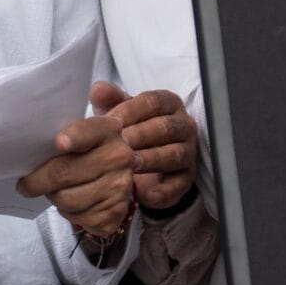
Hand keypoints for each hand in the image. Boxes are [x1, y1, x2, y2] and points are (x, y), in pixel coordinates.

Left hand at [17, 109, 132, 241]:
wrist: (117, 173)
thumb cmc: (87, 152)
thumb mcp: (79, 134)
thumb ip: (60, 137)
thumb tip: (29, 155)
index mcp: (107, 130)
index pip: (87, 132)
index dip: (72, 137)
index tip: (58, 143)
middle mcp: (118, 157)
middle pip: (65, 172)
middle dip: (37, 182)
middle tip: (25, 185)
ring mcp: (120, 186)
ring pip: (68, 200)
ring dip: (54, 198)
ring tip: (53, 191)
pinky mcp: (117, 212)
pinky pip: (79, 218)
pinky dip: (68, 213)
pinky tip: (71, 203)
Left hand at [96, 81, 198, 210]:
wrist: (142, 166)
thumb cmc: (131, 131)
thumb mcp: (118, 114)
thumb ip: (110, 100)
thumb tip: (97, 89)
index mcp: (168, 104)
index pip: (153, 102)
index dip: (131, 110)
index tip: (110, 121)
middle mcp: (183, 126)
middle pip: (165, 127)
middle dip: (139, 135)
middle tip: (116, 144)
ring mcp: (188, 153)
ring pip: (174, 154)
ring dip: (150, 160)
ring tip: (128, 165)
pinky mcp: (186, 179)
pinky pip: (179, 185)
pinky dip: (163, 191)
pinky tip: (145, 195)